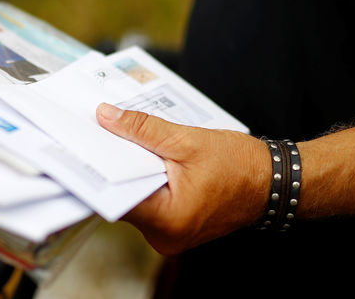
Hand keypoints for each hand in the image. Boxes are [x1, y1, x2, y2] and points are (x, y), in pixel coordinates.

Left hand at [96, 103, 270, 254]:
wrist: (273, 181)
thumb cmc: (239, 165)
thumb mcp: (187, 139)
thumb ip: (142, 129)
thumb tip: (106, 117)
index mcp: (168, 219)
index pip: (116, 195)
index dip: (98, 167)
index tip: (81, 144)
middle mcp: (165, 236)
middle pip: (122, 195)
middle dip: (112, 163)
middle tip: (96, 131)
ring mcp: (169, 234)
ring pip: (134, 196)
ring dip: (129, 168)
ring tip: (120, 137)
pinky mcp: (173, 226)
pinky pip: (148, 199)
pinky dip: (144, 177)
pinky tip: (143, 154)